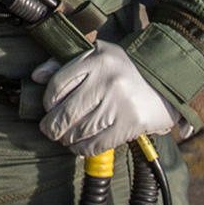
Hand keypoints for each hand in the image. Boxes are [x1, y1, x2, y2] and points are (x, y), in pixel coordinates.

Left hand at [32, 41, 180, 156]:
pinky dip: (83, 149)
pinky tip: (79, 146)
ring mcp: (119, 103)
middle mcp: (107, 80)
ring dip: (67, 139)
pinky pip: (97, 143)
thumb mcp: (97, 56)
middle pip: (67, 111)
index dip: (49, 101)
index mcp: (96, 59)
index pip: (58, 84)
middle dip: (53, 126)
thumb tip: (36, 76)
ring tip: (65, 138)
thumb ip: (65, 64)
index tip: (49, 108)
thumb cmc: (124, 69)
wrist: (166, 80)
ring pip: (80, 130)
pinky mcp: (131, 123)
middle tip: (50, 130)